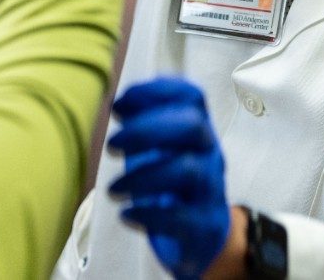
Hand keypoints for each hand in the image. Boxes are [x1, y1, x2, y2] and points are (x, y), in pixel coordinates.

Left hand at [109, 78, 230, 279]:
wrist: (204, 231)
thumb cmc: (173, 181)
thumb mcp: (161, 148)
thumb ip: (144, 126)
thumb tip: (117, 105)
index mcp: (198, 129)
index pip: (192, 96)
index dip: (156, 92)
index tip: (118, 105)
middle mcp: (209, 152)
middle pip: (192, 126)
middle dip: (147, 129)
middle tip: (112, 145)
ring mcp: (211, 188)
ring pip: (189, 170)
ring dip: (142, 177)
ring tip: (113, 189)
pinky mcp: (205, 225)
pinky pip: (183, 217)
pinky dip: (149, 215)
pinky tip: (126, 214)